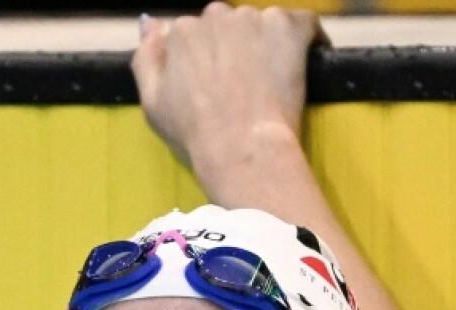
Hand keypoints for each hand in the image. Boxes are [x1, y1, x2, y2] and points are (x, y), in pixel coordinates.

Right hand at [131, 2, 323, 170]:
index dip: (207, 60)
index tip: (217, 84)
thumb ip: (146, 58)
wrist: (240, 147)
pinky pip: (302, 23)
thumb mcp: (152, 102)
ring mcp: (253, 19)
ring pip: (261, 24)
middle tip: (245, 84)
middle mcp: (215, 16)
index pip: (196, 35)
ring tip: (272, 79)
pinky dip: (307, 38)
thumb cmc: (194, 134)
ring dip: (265, 43)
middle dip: (235, 48)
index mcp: (182, 33)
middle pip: (227, 25)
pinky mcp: (288, 28)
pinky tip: (309, 57)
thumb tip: (150, 23)